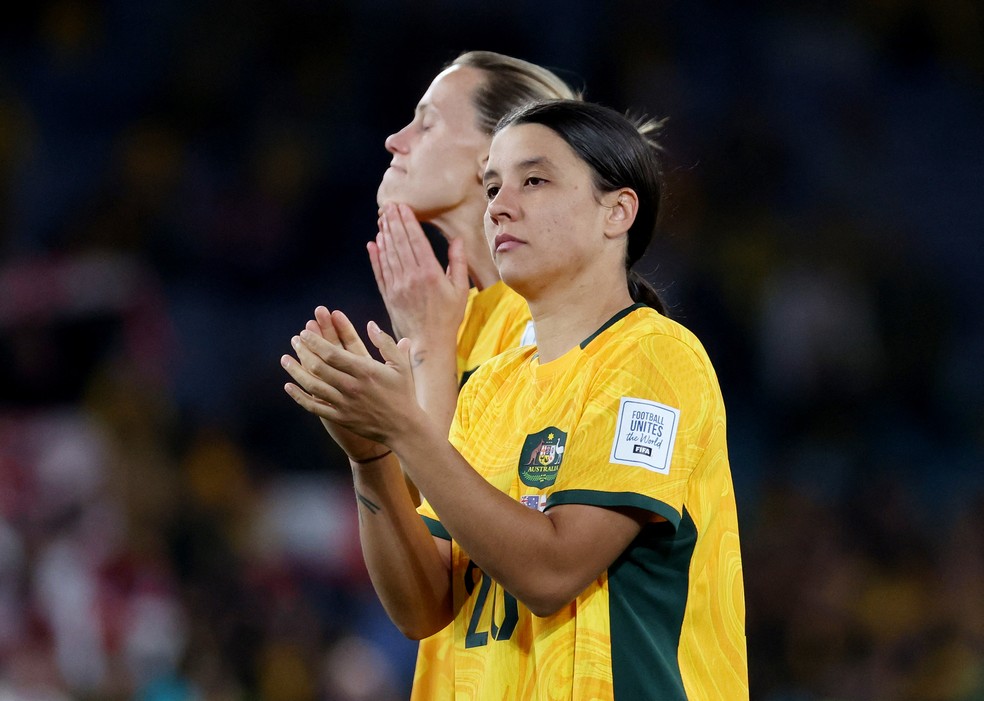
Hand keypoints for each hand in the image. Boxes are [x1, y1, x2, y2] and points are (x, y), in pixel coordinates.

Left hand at [282, 308, 418, 447]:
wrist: (404, 428)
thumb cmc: (403, 393)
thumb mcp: (400, 364)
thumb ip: (385, 342)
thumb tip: (370, 324)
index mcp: (365, 371)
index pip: (332, 353)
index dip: (315, 342)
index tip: (305, 333)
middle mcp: (351, 387)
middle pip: (318, 367)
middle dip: (303, 351)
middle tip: (295, 340)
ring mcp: (344, 404)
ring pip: (312, 386)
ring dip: (296, 371)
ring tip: (285, 359)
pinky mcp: (340, 418)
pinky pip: (314, 407)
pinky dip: (299, 397)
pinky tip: (289, 386)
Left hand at [367, 203, 468, 345]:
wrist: (429, 342)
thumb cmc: (449, 317)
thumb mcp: (460, 289)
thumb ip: (458, 262)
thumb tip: (457, 239)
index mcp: (430, 273)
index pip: (416, 240)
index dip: (407, 222)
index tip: (402, 206)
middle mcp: (411, 277)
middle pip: (399, 243)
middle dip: (393, 222)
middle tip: (388, 205)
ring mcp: (398, 286)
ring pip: (388, 255)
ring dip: (384, 235)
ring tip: (382, 219)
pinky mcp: (389, 295)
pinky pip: (380, 272)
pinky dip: (376, 257)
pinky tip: (373, 244)